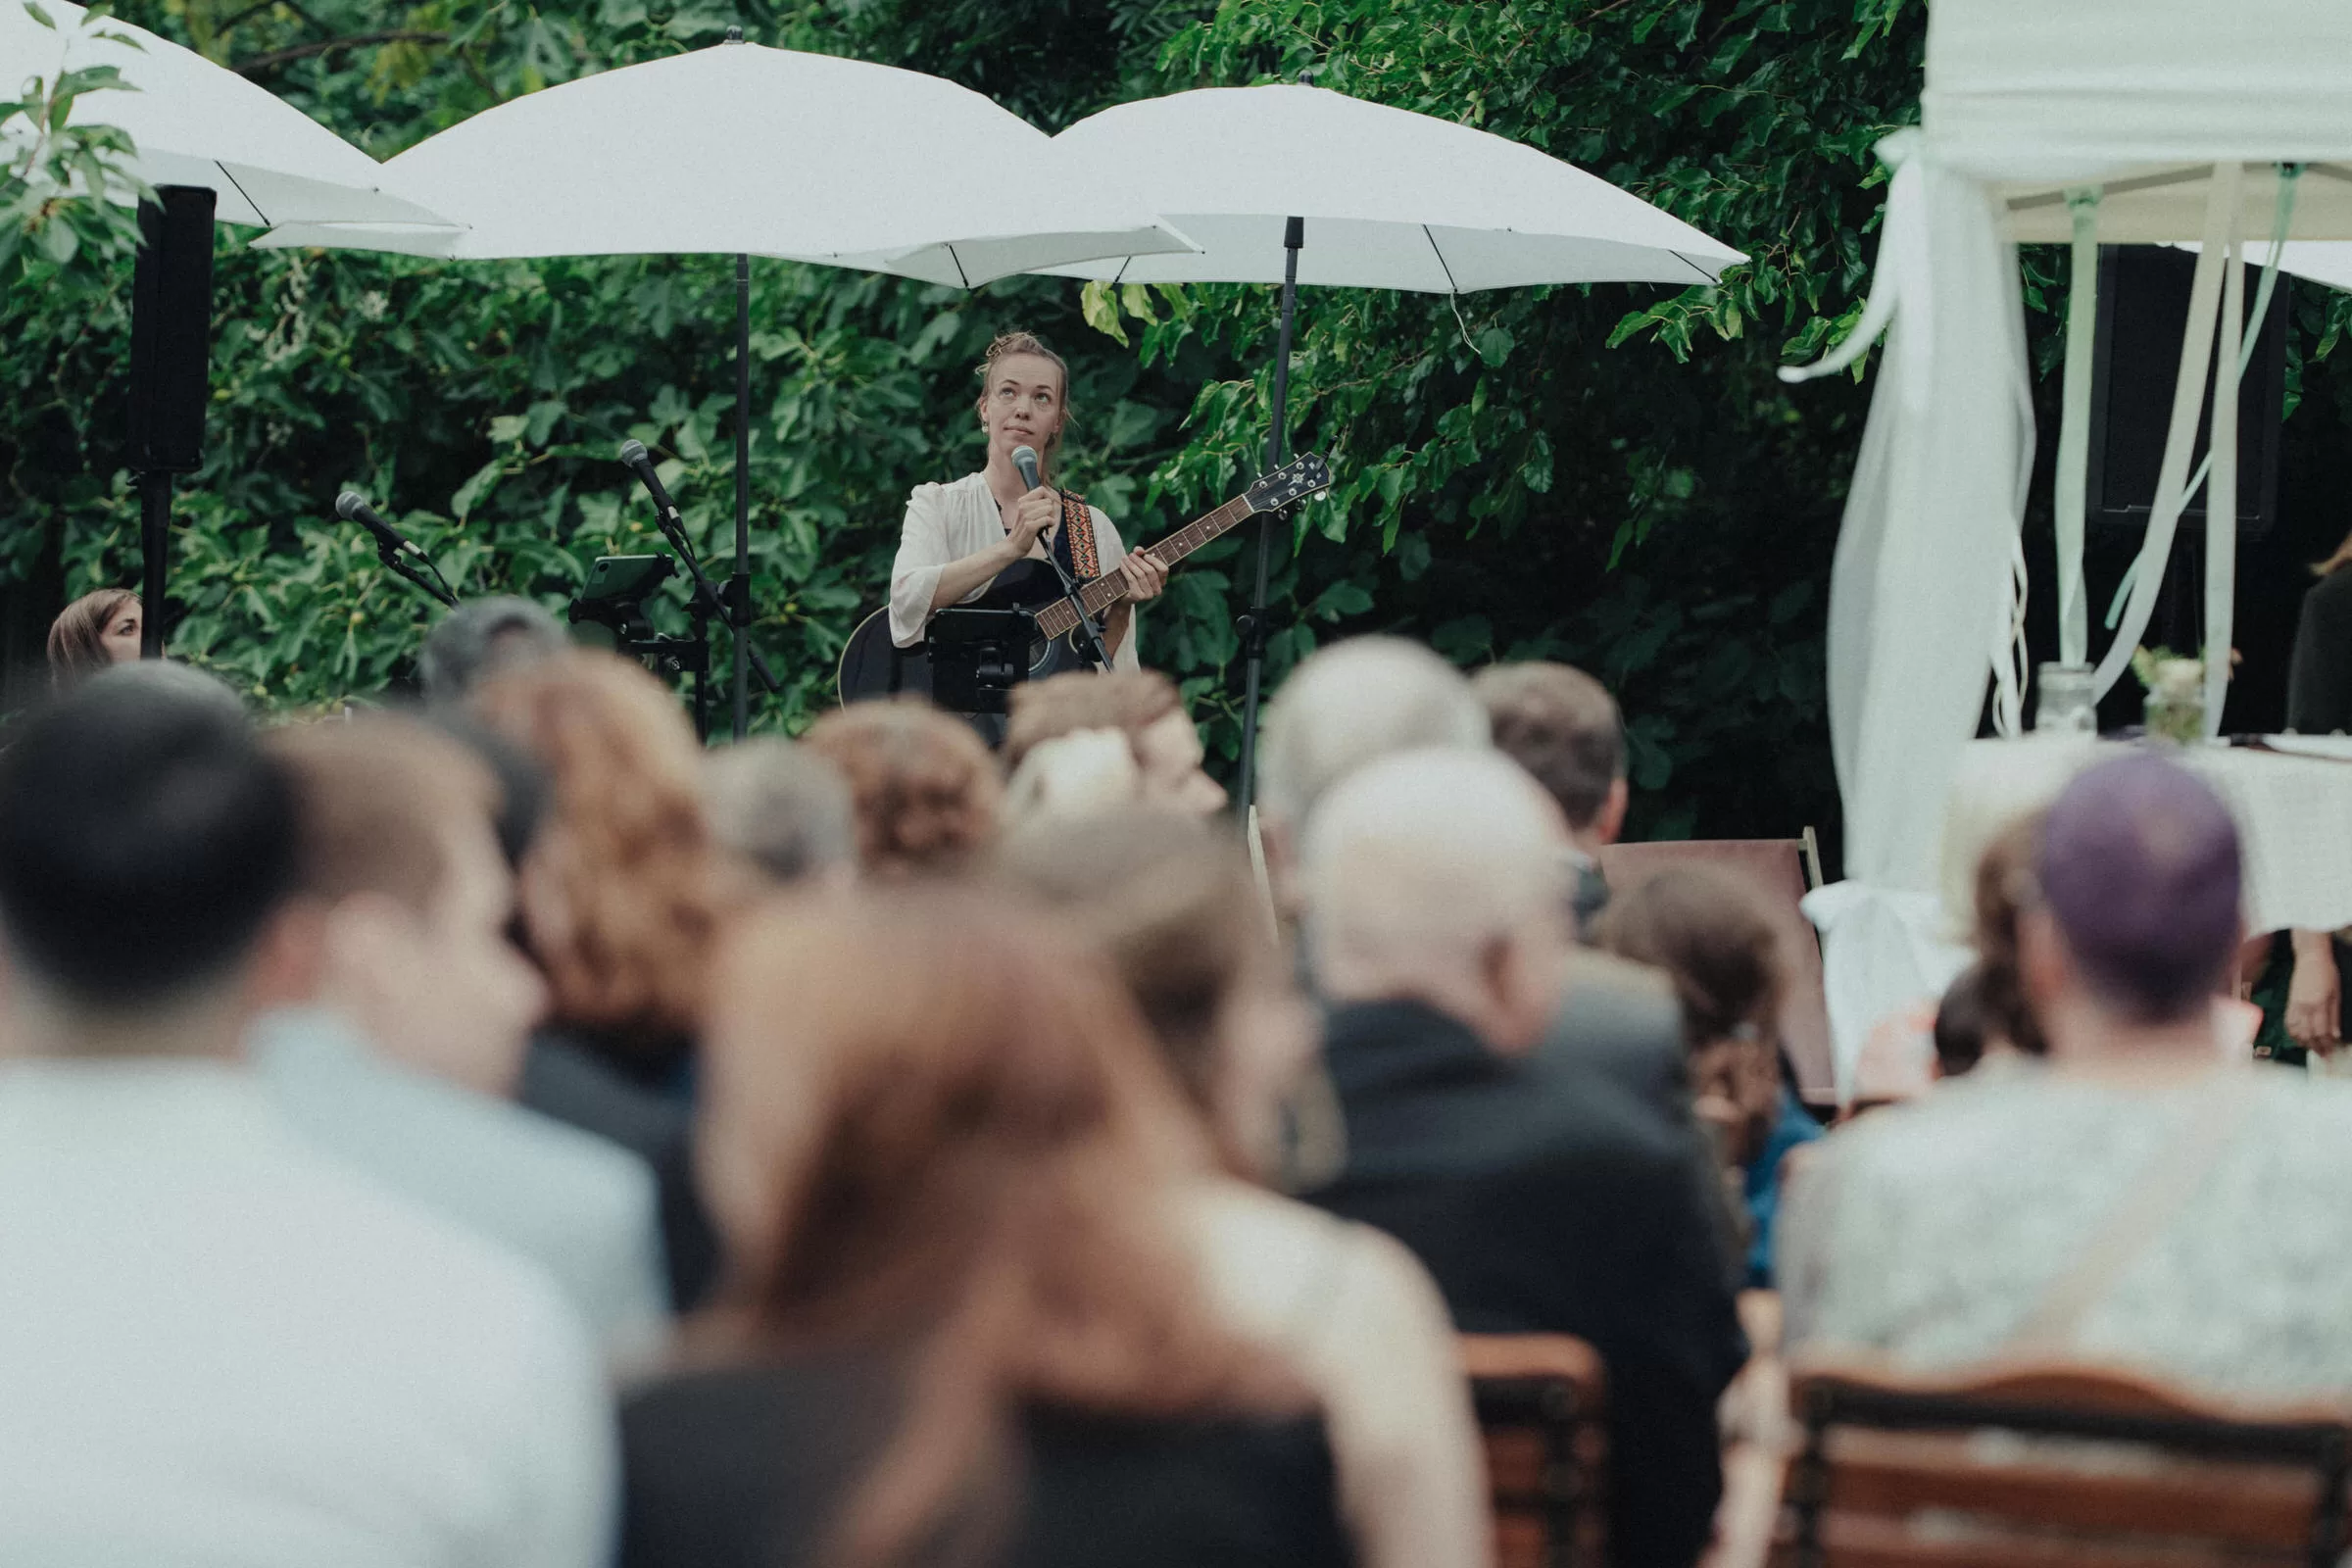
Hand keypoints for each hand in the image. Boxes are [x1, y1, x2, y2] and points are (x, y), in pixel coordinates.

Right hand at [1005, 487, 1057, 558]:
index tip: (1048, 506)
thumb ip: (1036, 504)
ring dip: (1051, 517)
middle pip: (1048, 500)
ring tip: (1045, 523)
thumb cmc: (1023, 530)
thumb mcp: (1027, 513)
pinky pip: (1048, 519)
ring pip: (1049, 509)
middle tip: (1046, 518)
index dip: (1049, 497)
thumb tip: (1051, 498)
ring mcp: (1026, 516)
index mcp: (1022, 501)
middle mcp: (1023, 506)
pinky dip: (1051, 523)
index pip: (1042, 490)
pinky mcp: (1030, 526)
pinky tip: (1047, 527)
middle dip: (1051, 510)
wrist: (1013, 545)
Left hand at [1117, 549, 1167, 601]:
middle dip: (1139, 561)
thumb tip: (1138, 550)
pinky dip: (1126, 570)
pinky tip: (1122, 565)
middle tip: (1130, 555)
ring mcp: (1148, 595)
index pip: (1164, 569)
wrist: (1123, 594)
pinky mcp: (1138, 597)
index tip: (1145, 555)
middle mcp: (1157, 590)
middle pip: (1150, 571)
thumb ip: (1140, 554)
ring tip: (1124, 558)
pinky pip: (1132, 580)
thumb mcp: (1138, 564)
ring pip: (1141, 575)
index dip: (1154, 561)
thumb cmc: (1133, 576)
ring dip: (1131, 564)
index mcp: (1162, 581)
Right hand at [2287, 930, 2341, 1052]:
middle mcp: (2304, 1007)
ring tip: (2312, 1049)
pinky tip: (2299, 1037)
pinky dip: (2292, 1033)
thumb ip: (2334, 1016)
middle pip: (2308, 1034)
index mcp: (2318, 1005)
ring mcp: (2295, 1005)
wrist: (2311, 958)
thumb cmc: (2327, 973)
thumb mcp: (2336, 994)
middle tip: (2323, 1056)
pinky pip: (2288, 1022)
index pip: (2321, 1032)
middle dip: (2316, 1047)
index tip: (2331, 1053)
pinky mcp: (2290, 1003)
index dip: (2326, 1045)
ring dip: (2304, 1043)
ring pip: (2296, 1031)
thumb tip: (2335, 1035)